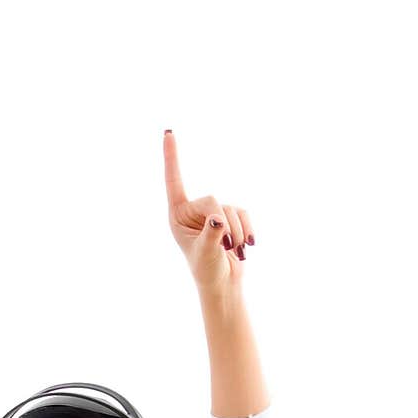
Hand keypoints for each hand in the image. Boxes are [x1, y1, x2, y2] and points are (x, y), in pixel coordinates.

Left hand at [162, 130, 255, 295]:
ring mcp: (213, 212)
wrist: (223, 284)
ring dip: (238, 232)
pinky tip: (249, 247)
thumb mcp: (205, 255)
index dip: (172, 157)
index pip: (174, 181)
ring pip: (231, 208)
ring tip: (236, 252)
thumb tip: (218, 220)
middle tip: (228, 247)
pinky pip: (244, 213)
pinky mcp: (231, 216)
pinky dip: (248, 229)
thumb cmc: (207, 271)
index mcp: (178, 215)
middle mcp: (194, 209)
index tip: (168, 132)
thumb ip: (211, 236)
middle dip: (224, 224)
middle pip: (213, 200)